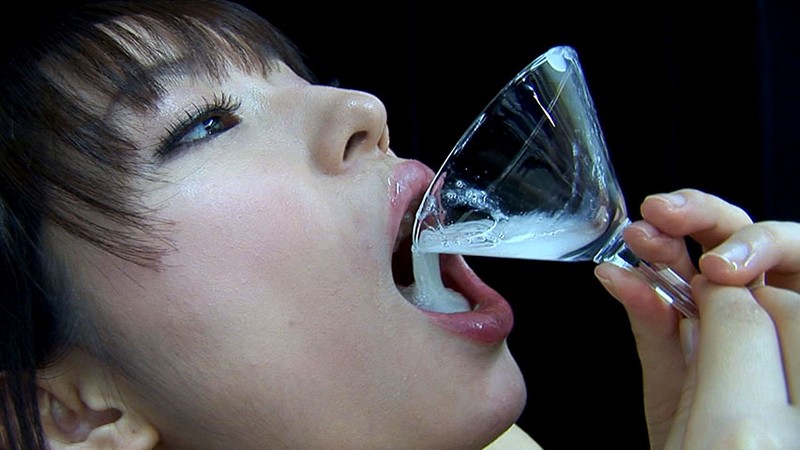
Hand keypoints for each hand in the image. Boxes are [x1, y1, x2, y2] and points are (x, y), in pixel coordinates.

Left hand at [594, 189, 799, 447]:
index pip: (684, 244)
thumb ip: (650, 321)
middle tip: (664, 215)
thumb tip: (613, 272)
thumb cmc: (704, 420)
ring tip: (722, 266)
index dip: (662, 232)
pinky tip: (765, 283)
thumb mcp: (672, 370)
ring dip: (751, 241)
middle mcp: (749, 287)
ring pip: (781, 241)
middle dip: (697, 213)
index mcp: (705, 294)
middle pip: (730, 227)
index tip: (637, 233)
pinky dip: (789, 255)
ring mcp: (785, 292)